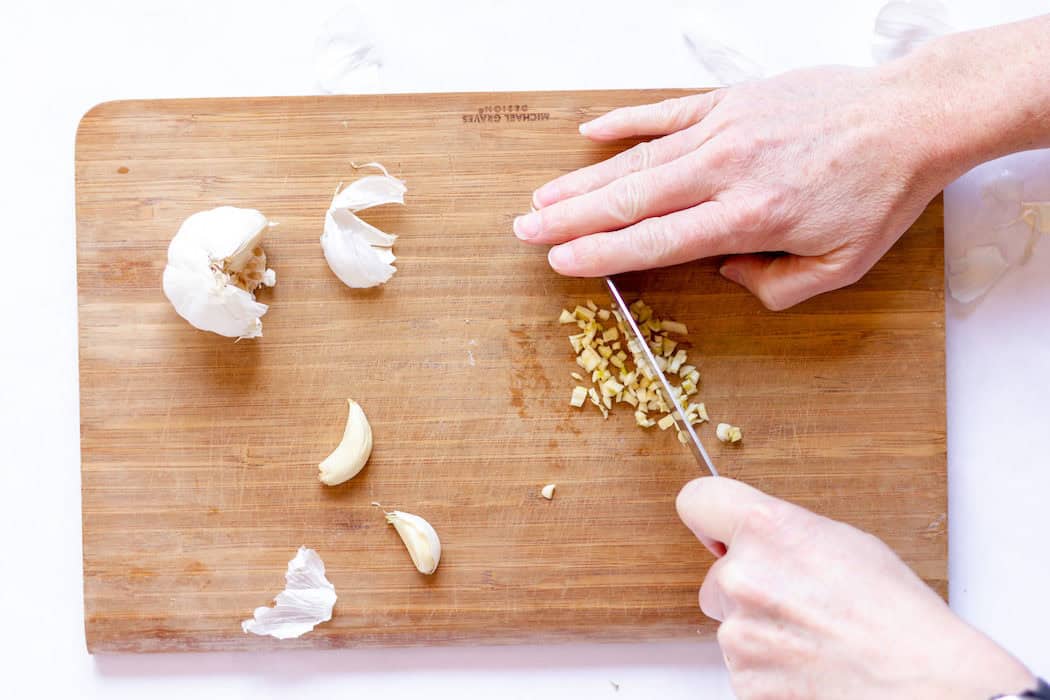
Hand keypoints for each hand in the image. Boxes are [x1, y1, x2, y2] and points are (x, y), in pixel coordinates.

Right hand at [514, 65, 949, 309]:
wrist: (908, 118)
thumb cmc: (877, 193)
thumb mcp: (840, 266)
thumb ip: (775, 285)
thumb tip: (725, 274)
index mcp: (749, 217)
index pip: (655, 241)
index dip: (601, 254)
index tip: (561, 261)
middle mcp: (726, 170)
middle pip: (631, 199)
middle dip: (571, 218)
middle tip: (526, 229)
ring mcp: (725, 129)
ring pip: (638, 158)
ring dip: (585, 180)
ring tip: (543, 196)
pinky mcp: (730, 100)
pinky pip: (665, 110)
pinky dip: (625, 122)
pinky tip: (590, 133)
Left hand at [676, 477, 1034, 698]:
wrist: (923, 684)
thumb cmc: (896, 614)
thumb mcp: (843, 542)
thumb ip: (784, 534)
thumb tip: (757, 541)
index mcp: (766, 529)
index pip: (698, 501)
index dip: (709, 518)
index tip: (716, 533)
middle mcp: (743, 576)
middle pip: (718, 575)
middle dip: (748, 587)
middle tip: (800, 602)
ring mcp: (738, 632)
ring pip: (732, 623)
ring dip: (761, 630)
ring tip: (816, 638)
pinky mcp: (743, 679)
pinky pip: (744, 665)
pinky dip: (769, 668)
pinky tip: (810, 664)